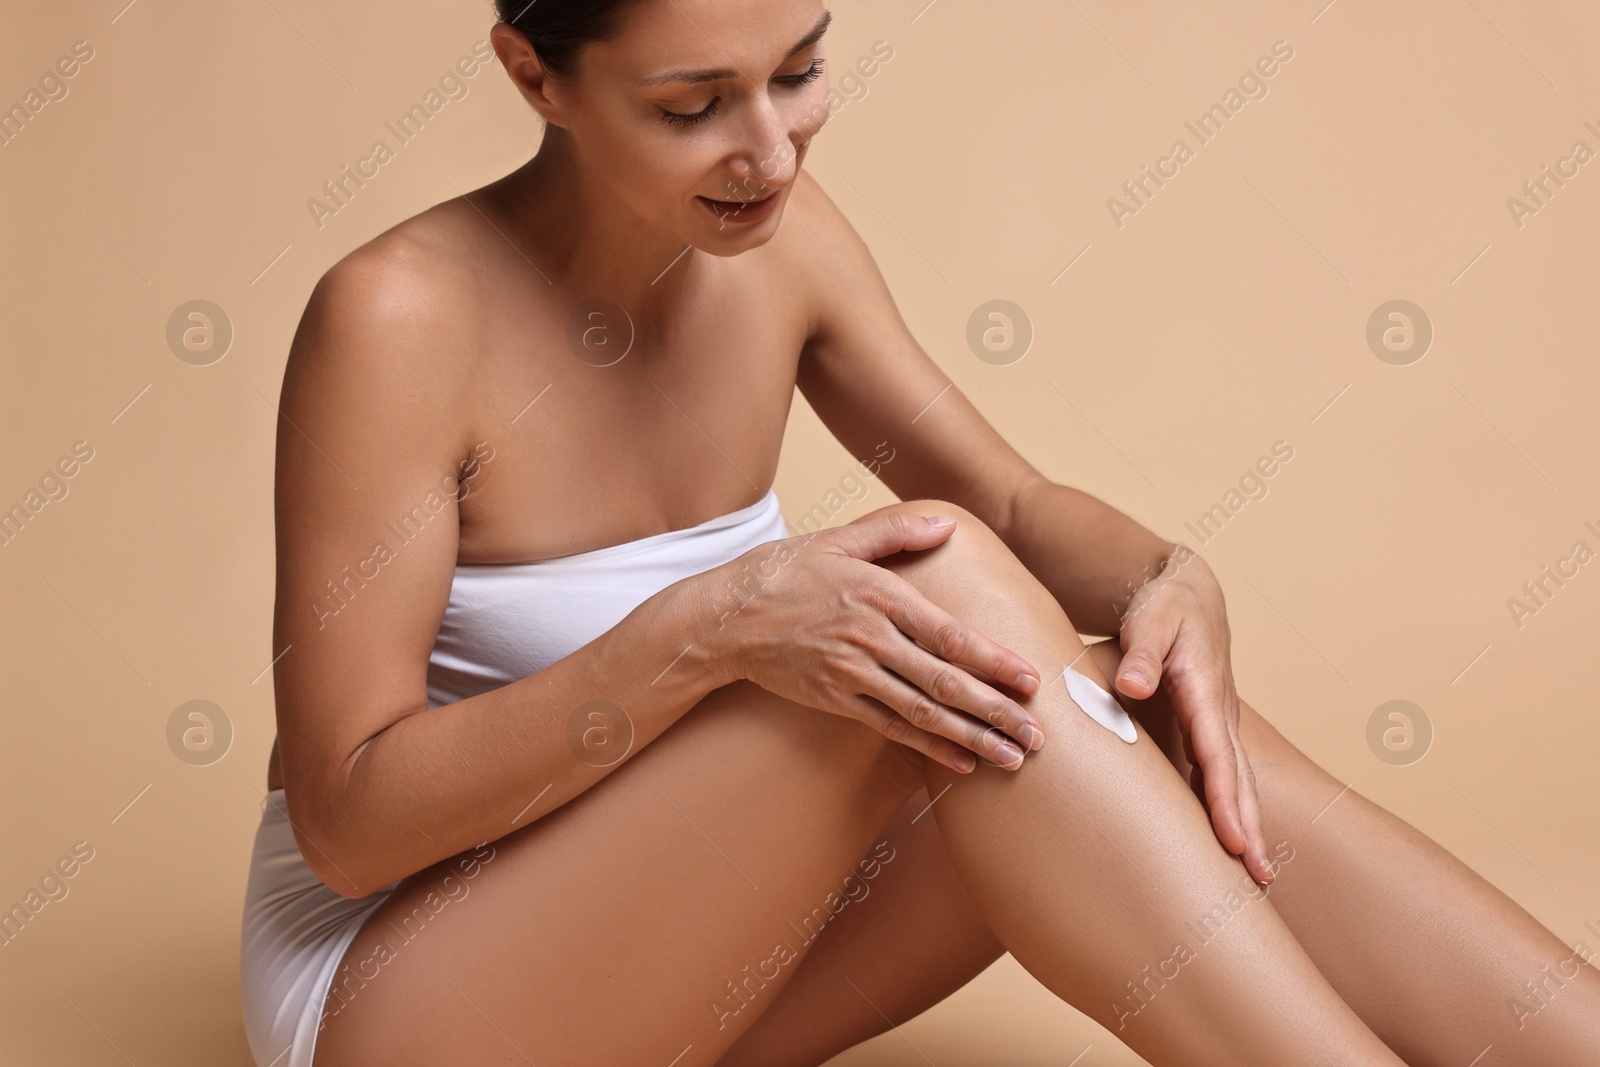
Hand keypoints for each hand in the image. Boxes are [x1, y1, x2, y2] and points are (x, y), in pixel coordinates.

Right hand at [708, 511, 1043, 772]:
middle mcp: (869, 639)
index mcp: (879, 596)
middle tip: (1038, 734)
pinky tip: (964, 763)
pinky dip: (930, 749)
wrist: (725, 618)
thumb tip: (948, 523)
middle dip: (996, 711)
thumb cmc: (786, 572)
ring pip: (923, 714)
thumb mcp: (840, 539)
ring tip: (1013, 758)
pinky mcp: (837, 699)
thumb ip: (897, 531)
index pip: (949, 635)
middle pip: (944, 683)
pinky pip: (891, 729)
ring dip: (973, 739)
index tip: (1031, 679)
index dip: (993, 661)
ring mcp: (852, 674)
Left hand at [1116, 548, 1273, 883]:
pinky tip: (1231, 843)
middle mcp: (1221, 715)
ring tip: (1260, 876)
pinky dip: (1230, 809)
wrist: (1186, 595)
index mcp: (1206, 692)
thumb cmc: (1163, 609)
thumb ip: (1142, 653)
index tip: (1235, 840)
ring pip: (1237, 782)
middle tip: (1261, 878)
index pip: (1216, 755)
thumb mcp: (1150, 621)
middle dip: (1250, 828)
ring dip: (1248, 826)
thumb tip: (1133, 686)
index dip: (1223, 799)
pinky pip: (1223, 775)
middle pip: (1237, 779)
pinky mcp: (1209, 730)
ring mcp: (1219, 724)